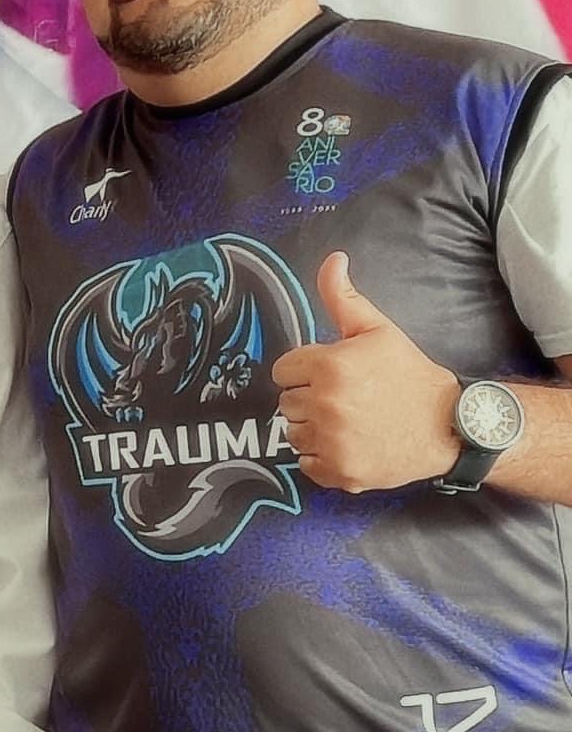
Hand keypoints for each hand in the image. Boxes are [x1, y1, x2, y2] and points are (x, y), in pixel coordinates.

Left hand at [270, 251, 460, 492]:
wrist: (448, 425)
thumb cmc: (409, 375)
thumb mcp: (377, 330)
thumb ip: (343, 297)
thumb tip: (333, 259)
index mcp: (329, 367)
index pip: (283, 370)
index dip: (305, 370)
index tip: (330, 374)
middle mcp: (326, 405)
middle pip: (286, 401)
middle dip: (309, 397)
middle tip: (345, 398)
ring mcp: (333, 442)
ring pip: (293, 432)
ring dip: (313, 428)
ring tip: (348, 420)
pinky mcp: (340, 472)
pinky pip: (307, 463)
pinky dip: (322, 457)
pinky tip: (349, 444)